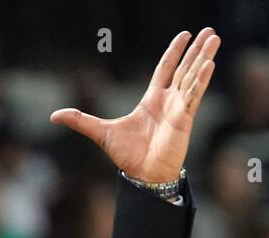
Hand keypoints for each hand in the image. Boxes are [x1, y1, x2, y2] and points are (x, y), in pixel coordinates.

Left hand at [50, 28, 220, 182]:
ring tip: (215, 39)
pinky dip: (201, 79)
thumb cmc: (128, 156)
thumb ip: (81, 121)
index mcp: (152, 99)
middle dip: (197, 50)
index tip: (185, 35)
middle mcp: (169, 101)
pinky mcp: (184, 119)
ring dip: (204, 57)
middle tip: (209, 31)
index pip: (166, 68)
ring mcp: (178, 108)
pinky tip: (209, 64)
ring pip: (194, 77)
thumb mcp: (101, 132)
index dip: (175, 52)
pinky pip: (194, 95)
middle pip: (185, 68)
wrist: (142, 175)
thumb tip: (54, 115)